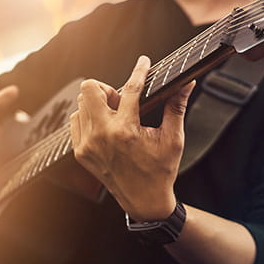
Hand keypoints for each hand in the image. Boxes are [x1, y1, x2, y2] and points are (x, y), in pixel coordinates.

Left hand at [69, 56, 194, 220]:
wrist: (143, 201)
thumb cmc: (160, 170)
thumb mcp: (173, 139)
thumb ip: (176, 107)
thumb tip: (187, 83)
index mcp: (125, 130)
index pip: (129, 89)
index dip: (139, 71)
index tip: (144, 62)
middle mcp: (101, 136)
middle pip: (89, 89)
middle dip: (106, 88)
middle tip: (121, 100)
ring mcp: (87, 145)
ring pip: (81, 104)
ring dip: (97, 104)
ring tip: (116, 116)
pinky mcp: (80, 152)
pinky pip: (76, 122)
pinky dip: (89, 118)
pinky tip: (105, 127)